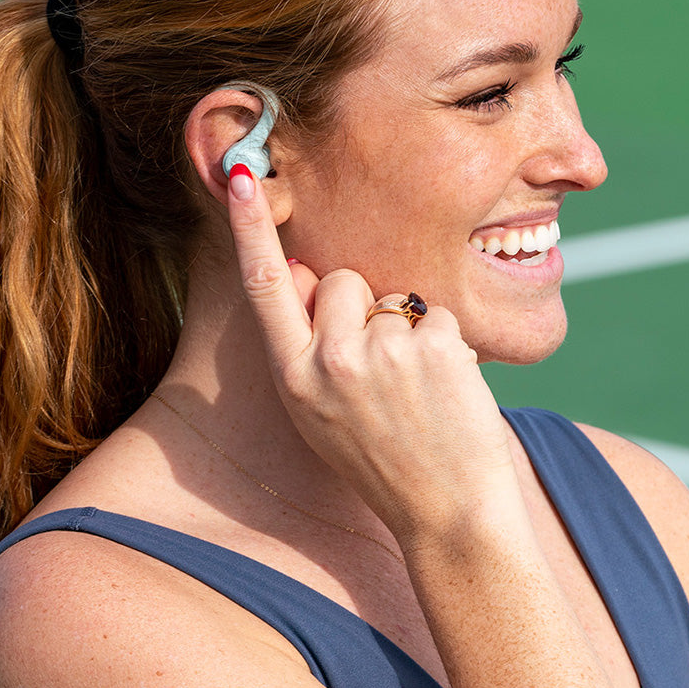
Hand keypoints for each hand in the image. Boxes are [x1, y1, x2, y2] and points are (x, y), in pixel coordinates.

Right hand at [226, 165, 519, 545]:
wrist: (449, 514)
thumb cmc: (382, 459)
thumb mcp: (318, 412)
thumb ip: (303, 346)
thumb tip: (299, 270)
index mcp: (294, 377)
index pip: (264, 284)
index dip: (250, 226)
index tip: (239, 173)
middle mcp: (329, 361)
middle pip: (342, 279)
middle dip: (364, 308)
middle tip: (384, 370)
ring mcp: (381, 353)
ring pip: (392, 296)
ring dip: (407, 329)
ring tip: (416, 389)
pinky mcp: (432, 346)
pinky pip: (437, 313)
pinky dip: (447, 344)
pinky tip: (447, 390)